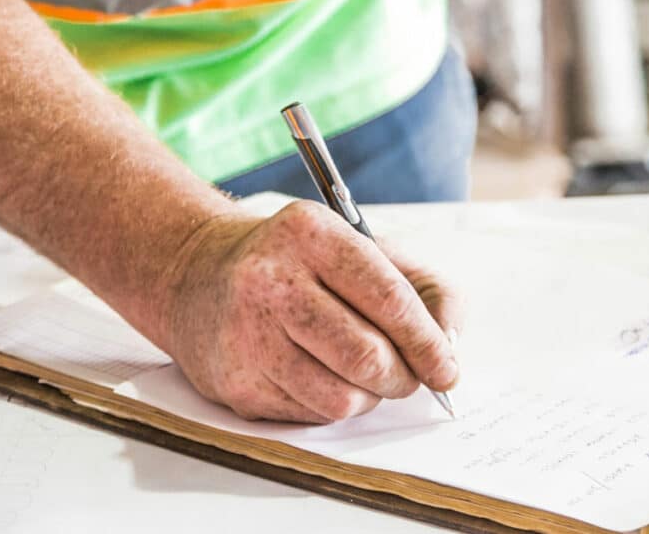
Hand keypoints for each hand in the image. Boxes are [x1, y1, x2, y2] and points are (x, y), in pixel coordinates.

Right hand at [158, 200, 462, 422]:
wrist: (198, 275)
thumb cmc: (301, 265)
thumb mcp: (366, 249)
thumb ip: (425, 289)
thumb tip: (450, 346)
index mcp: (312, 233)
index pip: (389, 300)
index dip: (428, 343)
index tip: (447, 368)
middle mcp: (271, 279)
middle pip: (367, 356)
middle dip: (403, 377)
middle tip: (408, 377)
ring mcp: (246, 333)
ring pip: (341, 398)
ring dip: (369, 396)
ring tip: (363, 374)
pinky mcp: (234, 381)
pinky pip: (310, 416)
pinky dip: (332, 405)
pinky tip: (318, 375)